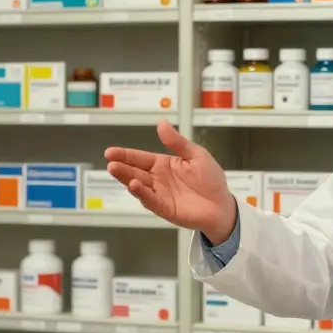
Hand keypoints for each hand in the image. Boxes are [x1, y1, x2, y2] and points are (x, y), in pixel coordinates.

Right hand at [105, 120, 238, 242]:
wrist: (222, 204)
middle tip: (110, 162)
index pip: (140, 158)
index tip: (110, 152)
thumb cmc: (210, 179)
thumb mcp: (196, 155)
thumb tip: (161, 123)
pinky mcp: (165, 209)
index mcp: (163, 164)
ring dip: (127, 179)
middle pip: (135, 172)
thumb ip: (177, 142)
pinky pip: (151, 200)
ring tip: (116, 170)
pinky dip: (142, 194)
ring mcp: (160, 194)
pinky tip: (134, 186)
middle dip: (121, 167)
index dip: (125, 155)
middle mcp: (158, 179)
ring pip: (139, 186)